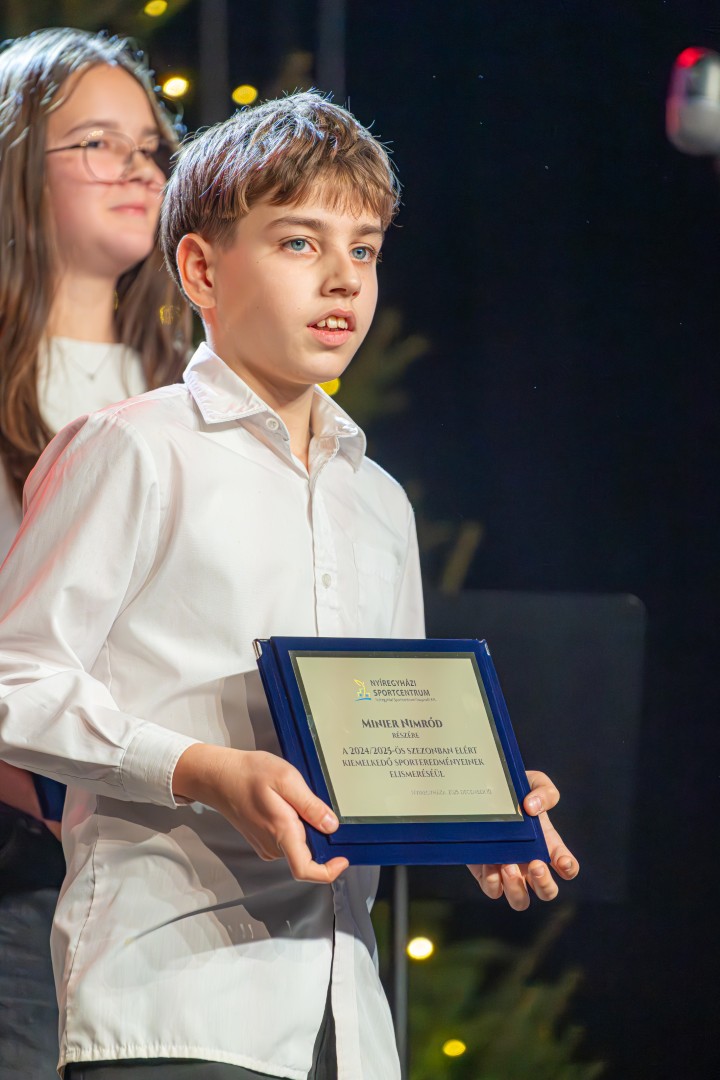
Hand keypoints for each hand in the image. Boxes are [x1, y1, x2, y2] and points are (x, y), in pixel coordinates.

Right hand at [173, 744, 348, 884]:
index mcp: (281, 831)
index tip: (342, 859)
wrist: (218, 776)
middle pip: (306, 855)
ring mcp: (265, 845)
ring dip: (304, 828)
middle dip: (318, 835)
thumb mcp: (286, 779)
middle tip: (315, 805)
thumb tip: (331, 825)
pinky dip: (293, 827)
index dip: (327, 872)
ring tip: (294, 799)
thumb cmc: (248, 774)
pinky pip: (286, 840)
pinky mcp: (262, 840)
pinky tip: (286, 804)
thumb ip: (310, 805)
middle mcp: (272, 845)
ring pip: (297, 845)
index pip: (304, 870)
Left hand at [467, 769, 578, 910]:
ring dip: (518, 890)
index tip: (561, 861)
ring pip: (520, 901)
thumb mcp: (535, 782)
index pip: (567, 867)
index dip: (568, 868)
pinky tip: (491, 867)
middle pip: (548, 892)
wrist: (484, 790)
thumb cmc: (517, 790)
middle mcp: (531, 864)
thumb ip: (544, 791)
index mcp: (549, 846)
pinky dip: (493, 884)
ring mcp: (510, 871)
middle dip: (544, 883)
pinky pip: (493, 891)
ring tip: (509, 866)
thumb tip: (532, 807)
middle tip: (534, 864)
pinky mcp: (487, 873)